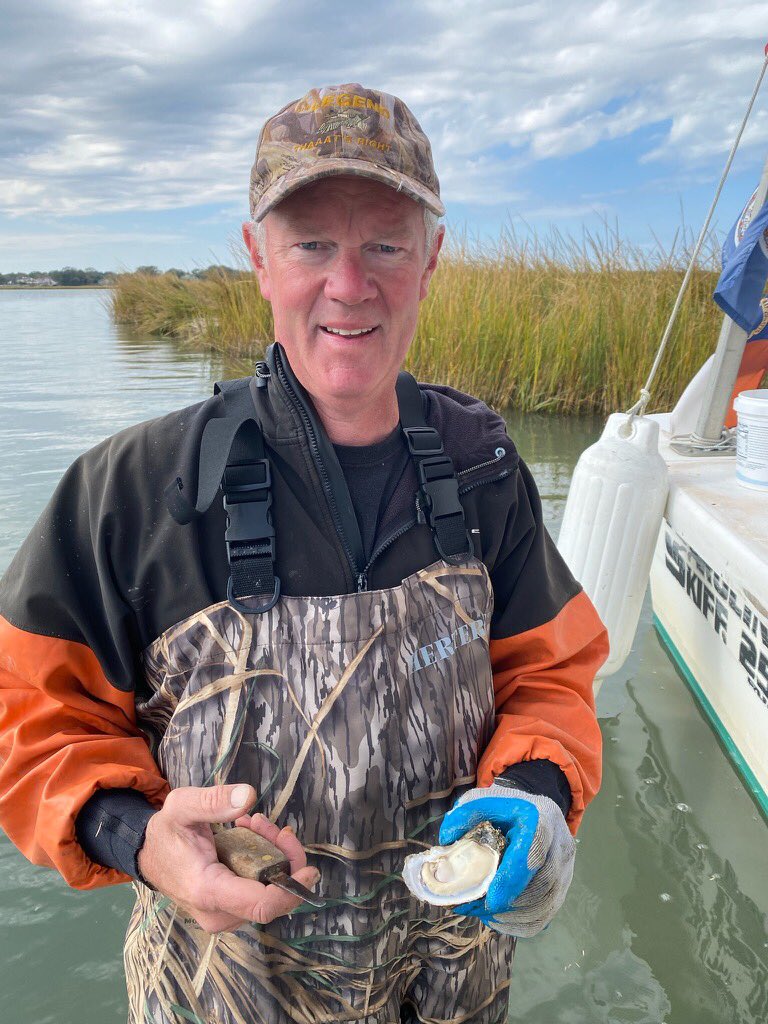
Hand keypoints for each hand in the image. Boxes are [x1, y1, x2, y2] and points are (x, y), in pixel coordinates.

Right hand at [137, 783, 320, 934]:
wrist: (149, 855)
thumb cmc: (166, 833)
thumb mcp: (182, 806)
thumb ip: (213, 801)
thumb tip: (248, 796)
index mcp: (208, 890)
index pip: (261, 905)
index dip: (292, 889)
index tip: (311, 868)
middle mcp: (218, 912)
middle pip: (271, 896)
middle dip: (280, 855)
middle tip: (262, 820)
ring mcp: (224, 915)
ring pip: (268, 892)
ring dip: (271, 854)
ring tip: (252, 822)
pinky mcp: (229, 910)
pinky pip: (259, 890)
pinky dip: (263, 862)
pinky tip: (250, 834)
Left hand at [438, 784, 575, 937]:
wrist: (533, 812)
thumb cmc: (504, 807)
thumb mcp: (481, 800)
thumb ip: (464, 816)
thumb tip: (446, 843)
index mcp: (541, 818)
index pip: (533, 853)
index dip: (512, 880)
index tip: (490, 900)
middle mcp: (560, 846)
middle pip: (541, 885)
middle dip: (507, 904)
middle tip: (475, 909)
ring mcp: (566, 870)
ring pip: (544, 906)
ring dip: (512, 917)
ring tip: (482, 914)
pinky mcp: (562, 889)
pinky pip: (544, 918)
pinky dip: (519, 924)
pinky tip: (497, 918)